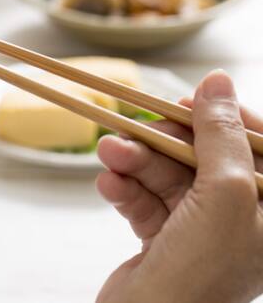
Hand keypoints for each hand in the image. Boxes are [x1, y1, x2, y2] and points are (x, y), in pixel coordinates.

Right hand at [96, 71, 262, 302]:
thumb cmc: (200, 273)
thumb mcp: (223, 194)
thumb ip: (221, 134)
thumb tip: (217, 82)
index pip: (261, 147)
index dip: (225, 120)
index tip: (189, 104)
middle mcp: (244, 220)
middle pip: (205, 157)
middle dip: (163, 142)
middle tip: (131, 129)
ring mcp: (203, 231)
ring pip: (168, 175)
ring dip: (134, 162)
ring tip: (108, 155)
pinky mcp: (166, 240)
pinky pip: (146, 199)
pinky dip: (124, 189)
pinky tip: (108, 186)